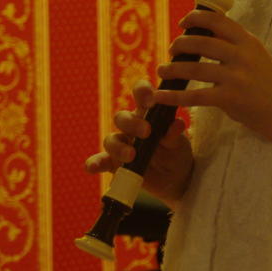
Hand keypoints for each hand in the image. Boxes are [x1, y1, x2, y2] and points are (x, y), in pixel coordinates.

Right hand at [84, 79, 193, 205]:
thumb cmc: (176, 153)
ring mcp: (121, 145)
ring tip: (131, 155)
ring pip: (111, 139)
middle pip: (121, 117)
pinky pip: (100, 161)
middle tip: (147, 132)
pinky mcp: (115, 164)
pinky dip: (94, 163)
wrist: (176, 179)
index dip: (142, 91)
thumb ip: (174, 135)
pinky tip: (93, 167)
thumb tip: (177, 123)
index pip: (141, 94)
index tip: (150, 100)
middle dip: (132, 123)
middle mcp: (131, 127)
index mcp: (148, 114)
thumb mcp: (178, 144)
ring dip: (119, 146)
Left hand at [152, 10, 271, 140]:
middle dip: (180, 45)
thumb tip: (208, 36)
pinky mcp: (229, 99)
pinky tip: (161, 96)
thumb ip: (236, 46)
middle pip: (201, 43)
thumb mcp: (259, 57)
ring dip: (173, 69)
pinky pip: (194, 96)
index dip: (196, 18)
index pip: (218, 21)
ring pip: (194, 69)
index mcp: (249, 42)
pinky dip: (174, 96)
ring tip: (161, 70)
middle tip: (171, 49)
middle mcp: (242, 56)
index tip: (183, 22)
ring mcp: (236, 78)